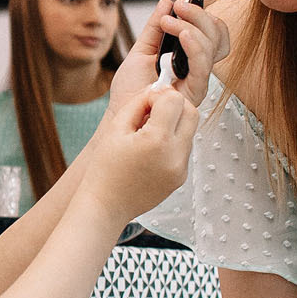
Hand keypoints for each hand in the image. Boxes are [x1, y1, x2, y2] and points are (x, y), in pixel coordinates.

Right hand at [82, 87, 197, 222]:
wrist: (106, 206)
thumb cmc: (104, 169)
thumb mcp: (116, 127)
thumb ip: (139, 102)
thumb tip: (157, 91)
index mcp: (157, 140)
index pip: (175, 99)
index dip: (158, 96)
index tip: (145, 104)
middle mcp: (175, 155)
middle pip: (192, 112)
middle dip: (174, 106)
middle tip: (152, 113)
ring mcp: (181, 168)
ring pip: (190, 130)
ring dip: (174, 124)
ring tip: (148, 133)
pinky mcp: (181, 177)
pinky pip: (184, 149)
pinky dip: (172, 142)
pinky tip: (151, 151)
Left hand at [111, 0, 229, 115]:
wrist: (121, 114)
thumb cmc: (131, 92)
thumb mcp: (140, 50)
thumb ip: (155, 28)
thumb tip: (166, 2)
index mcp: (187, 56)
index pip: (211, 30)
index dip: (206, 11)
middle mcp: (196, 67)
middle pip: (216, 34)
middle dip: (199, 14)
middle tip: (178, 6)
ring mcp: (197, 79)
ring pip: (213, 45)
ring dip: (191, 26)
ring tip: (169, 22)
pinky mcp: (194, 92)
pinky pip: (203, 66)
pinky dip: (195, 46)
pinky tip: (183, 36)